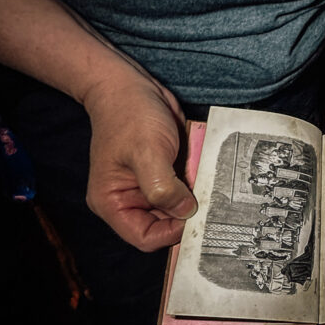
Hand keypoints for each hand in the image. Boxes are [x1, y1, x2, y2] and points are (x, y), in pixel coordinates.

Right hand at [82, 72, 197, 250]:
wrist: (130, 86)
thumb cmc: (128, 114)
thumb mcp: (147, 151)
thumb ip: (163, 187)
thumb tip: (186, 211)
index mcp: (114, 202)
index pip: (145, 238)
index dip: (171, 233)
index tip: (193, 217)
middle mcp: (130, 200)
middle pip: (165, 227)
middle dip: (187, 217)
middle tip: (210, 204)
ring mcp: (149, 189)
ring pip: (179, 210)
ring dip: (196, 200)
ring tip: (211, 187)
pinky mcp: (166, 176)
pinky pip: (186, 191)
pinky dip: (199, 186)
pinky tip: (209, 176)